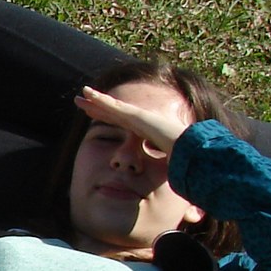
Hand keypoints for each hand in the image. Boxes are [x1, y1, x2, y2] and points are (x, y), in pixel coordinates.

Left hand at [75, 85, 192, 160]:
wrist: (189, 151)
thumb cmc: (180, 158)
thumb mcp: (161, 163)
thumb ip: (156, 165)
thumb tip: (158, 178)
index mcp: (144, 129)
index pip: (120, 121)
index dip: (106, 115)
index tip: (93, 113)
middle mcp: (140, 120)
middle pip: (113, 111)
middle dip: (97, 105)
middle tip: (81, 99)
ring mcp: (138, 116)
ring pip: (112, 106)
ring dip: (96, 98)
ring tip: (82, 92)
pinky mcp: (136, 116)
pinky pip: (115, 107)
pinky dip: (101, 100)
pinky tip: (90, 95)